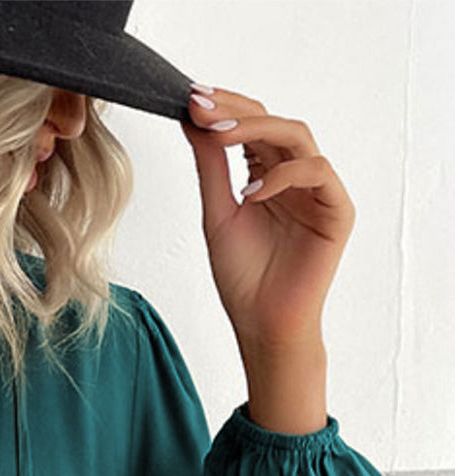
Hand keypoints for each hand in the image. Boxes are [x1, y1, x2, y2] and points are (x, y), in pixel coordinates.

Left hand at [180, 85, 355, 348]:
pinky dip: (282, 175)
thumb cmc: (243, 277)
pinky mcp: (337, 210)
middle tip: (202, 106)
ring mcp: (319, 190)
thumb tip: (193, 119)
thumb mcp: (217, 213)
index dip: (224, 108)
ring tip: (220, 137)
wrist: (262, 324)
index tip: (190, 98)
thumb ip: (211, 166)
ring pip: (297, 136)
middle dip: (236, 111)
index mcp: (268, 174)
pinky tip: (250, 191)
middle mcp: (295, 176)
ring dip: (257, 130)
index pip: (251, 126)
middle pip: (273, 122)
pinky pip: (317, 171)